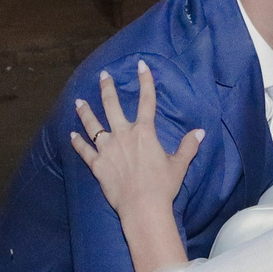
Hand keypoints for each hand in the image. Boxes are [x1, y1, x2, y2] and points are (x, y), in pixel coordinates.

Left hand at [70, 60, 202, 221]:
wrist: (143, 206)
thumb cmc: (163, 186)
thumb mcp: (179, 165)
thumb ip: (188, 146)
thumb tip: (200, 132)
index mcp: (144, 132)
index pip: (147, 100)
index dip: (145, 81)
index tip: (141, 65)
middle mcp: (123, 135)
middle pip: (112, 106)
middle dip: (107, 88)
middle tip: (103, 76)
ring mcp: (107, 149)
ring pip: (93, 125)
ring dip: (85, 112)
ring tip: (78, 101)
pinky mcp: (97, 164)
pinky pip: (84, 151)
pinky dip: (77, 142)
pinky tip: (71, 135)